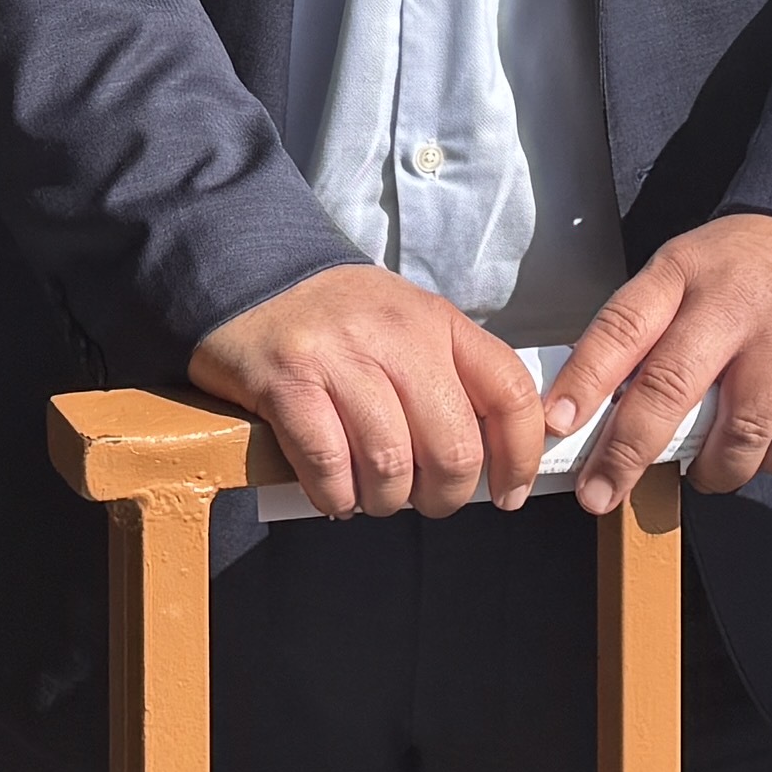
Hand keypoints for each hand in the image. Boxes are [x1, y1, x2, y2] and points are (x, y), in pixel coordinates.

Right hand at [188, 262, 549, 519]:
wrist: (251, 272)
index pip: (509, 393)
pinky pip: (328, 466)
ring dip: (384, 499)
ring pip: (391, 464)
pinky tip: (333, 492)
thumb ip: (450, 380)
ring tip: (370, 494)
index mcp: (438, 322)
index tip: (508, 493)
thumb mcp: (408, 327)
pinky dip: (335, 496)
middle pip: (453, 448)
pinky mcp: (286, 382)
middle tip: (422, 499)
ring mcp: (339, 356)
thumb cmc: (338, 319)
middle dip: (442, 496)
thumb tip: (488, 462)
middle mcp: (395, 335)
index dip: (519, 456)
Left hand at [541, 213, 771, 511]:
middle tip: (599, 492)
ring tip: (703, 475)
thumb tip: (602, 411)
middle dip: (627, 451)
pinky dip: (770, 462)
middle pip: (671, 387)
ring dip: (712, 470)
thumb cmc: (754, 265)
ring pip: (739, 431)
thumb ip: (654, 329)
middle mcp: (737, 300)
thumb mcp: (692, 269)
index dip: (585, 379)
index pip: (623, 326)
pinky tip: (761, 453)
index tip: (557, 423)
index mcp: (685, 271)